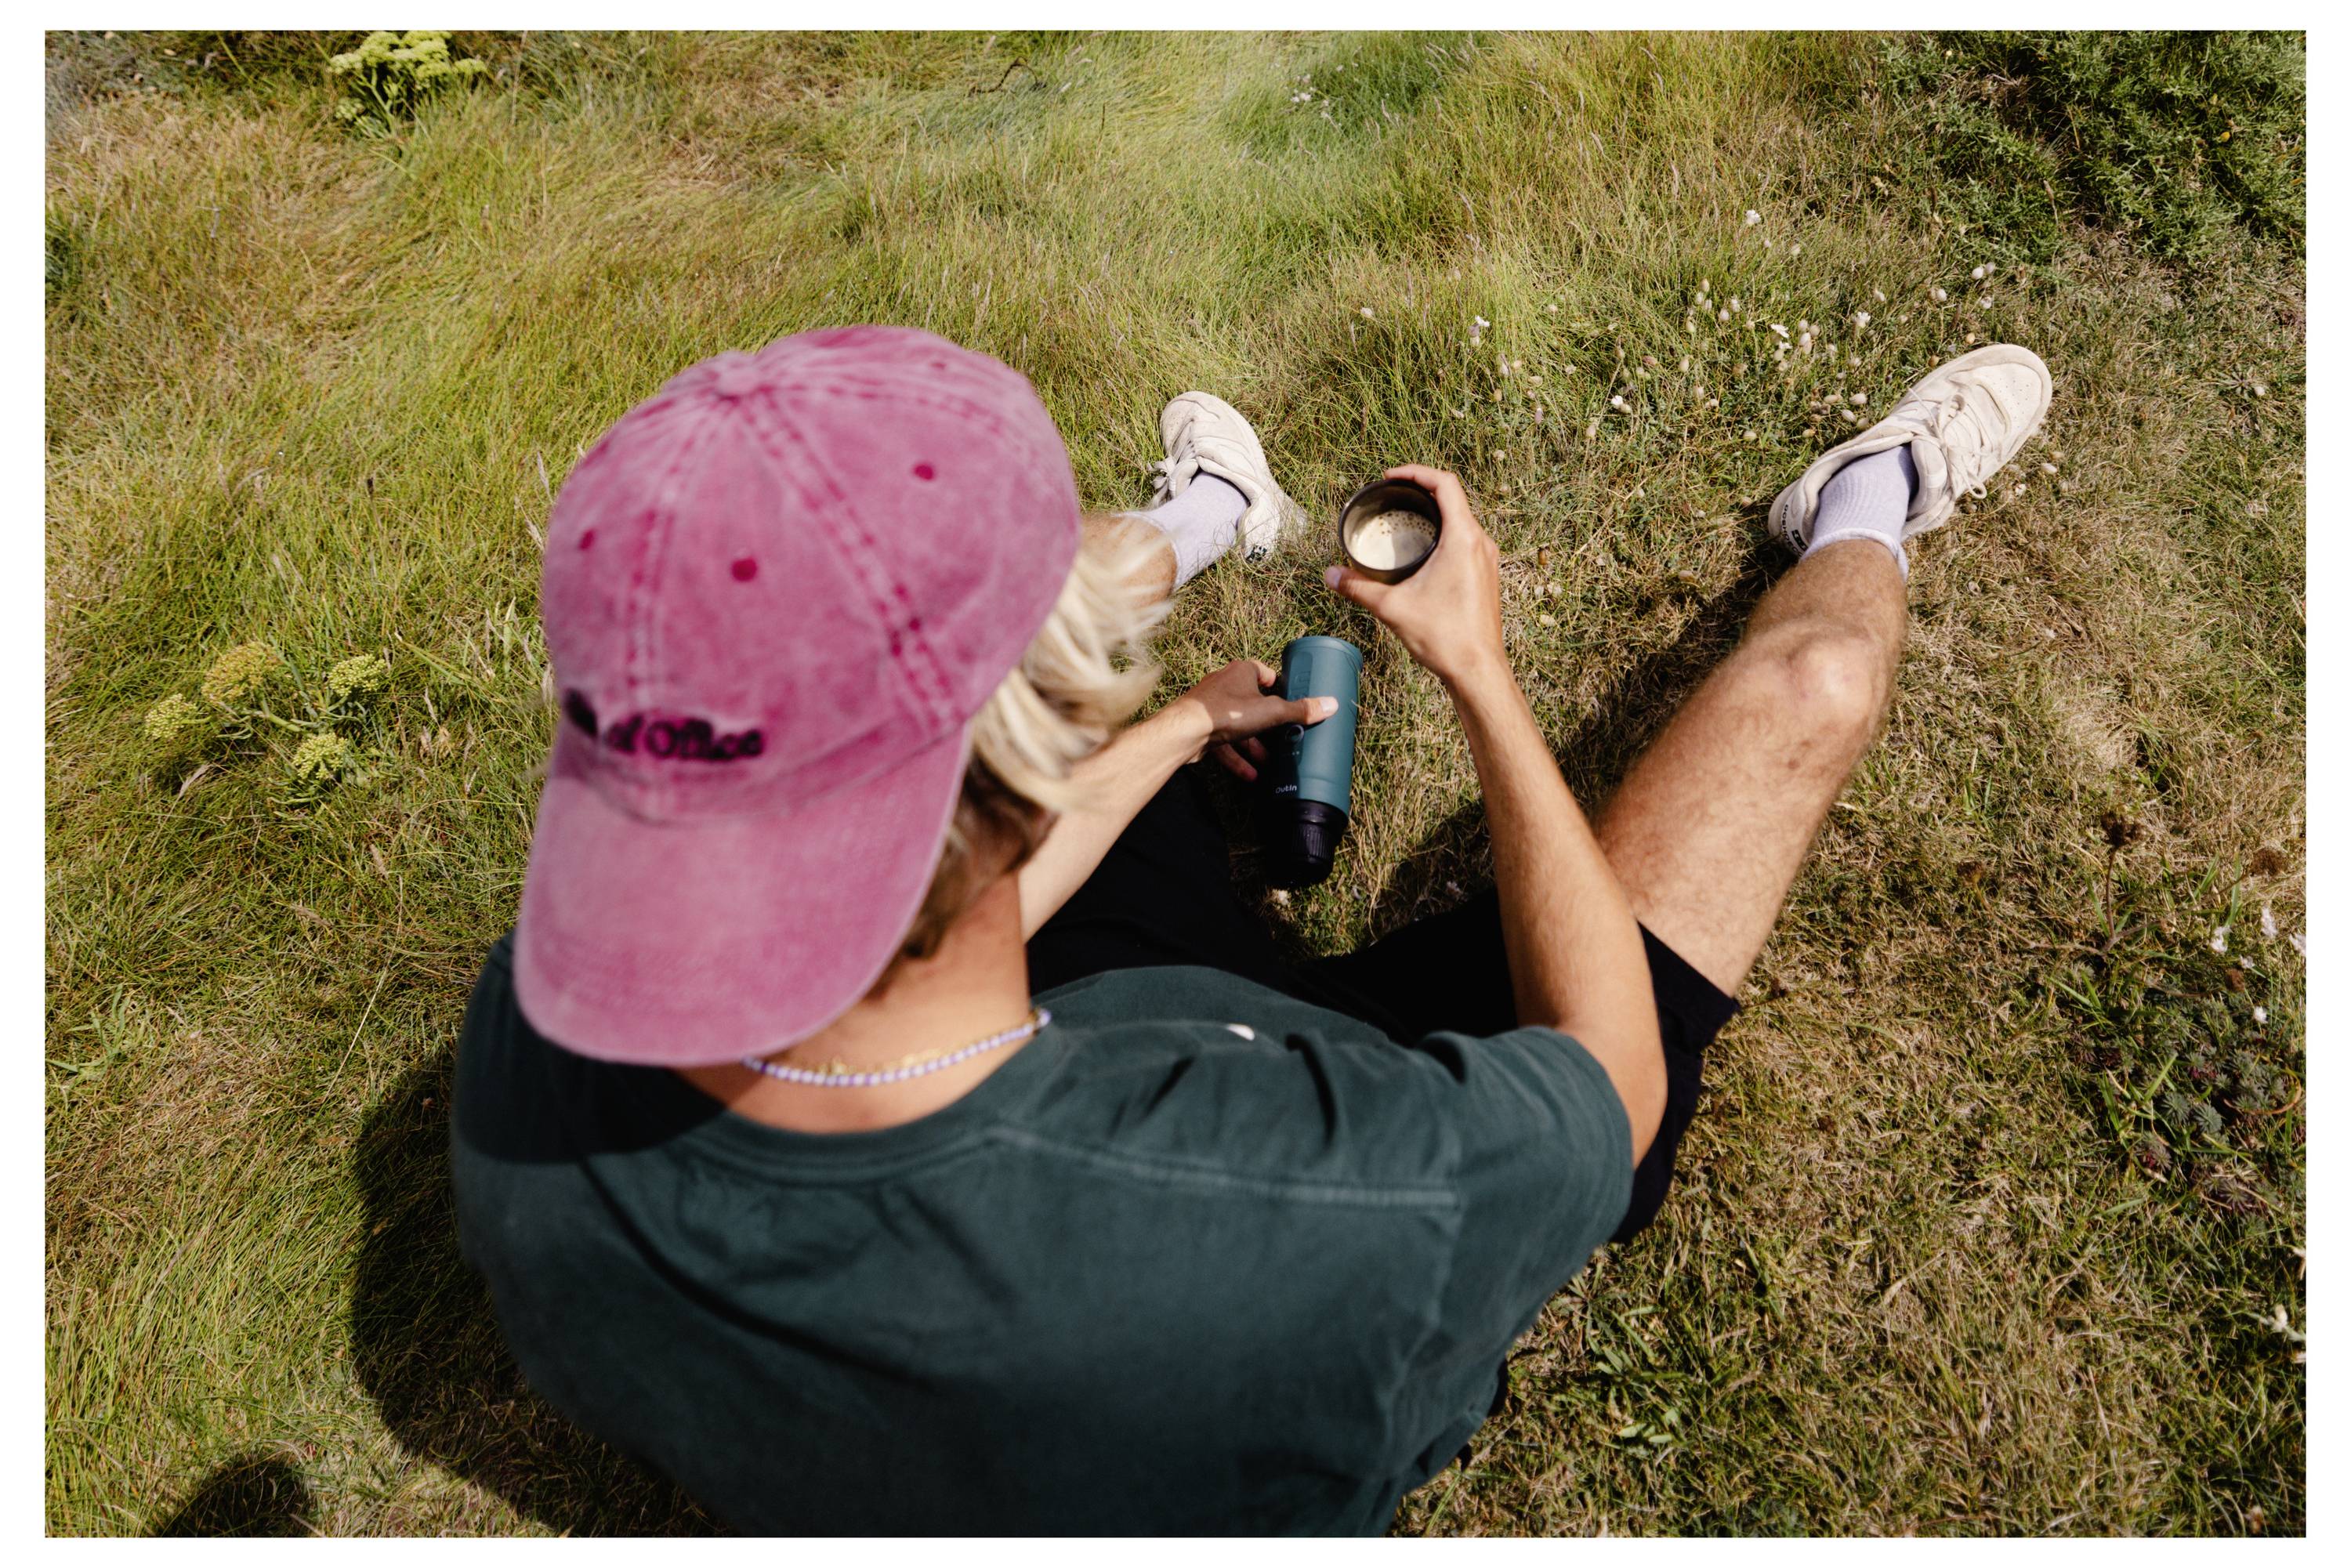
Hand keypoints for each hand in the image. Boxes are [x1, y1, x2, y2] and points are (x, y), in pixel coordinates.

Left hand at [1169, 658, 1336, 782]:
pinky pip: (1224, 743)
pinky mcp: (1202, 728)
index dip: (1280, 687)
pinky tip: (1250, 775)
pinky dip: (1237, 758)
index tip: (1291, 703)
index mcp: (1242, 672)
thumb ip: (1299, 711)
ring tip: (1268, 762)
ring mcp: (1212, 707)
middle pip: (1254, 704)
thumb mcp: (1271, 711)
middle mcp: (1225, 685)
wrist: (1184, 731)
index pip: (1266, 673)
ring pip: (1239, 727)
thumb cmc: (1227, 712)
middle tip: (1283, 738)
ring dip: (1253, 746)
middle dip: (1268, 725)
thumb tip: (1331, 704)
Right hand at [1323, 464, 1505, 687]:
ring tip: (1405, 519)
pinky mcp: (1487, 576)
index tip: (1391, 477)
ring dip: (1435, 514)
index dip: (1416, 473)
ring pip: (1462, 520)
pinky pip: (1467, 541)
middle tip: (1393, 496)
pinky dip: (1445, 534)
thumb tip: (1329, 575)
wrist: (1478, 670)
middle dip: (1421, 491)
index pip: (1445, 484)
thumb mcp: (1392, 607)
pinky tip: (1425, 551)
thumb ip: (1358, 587)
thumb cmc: (1444, 637)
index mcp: (1463, 538)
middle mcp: (1481, 543)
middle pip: (1453, 498)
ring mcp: (1488, 560)